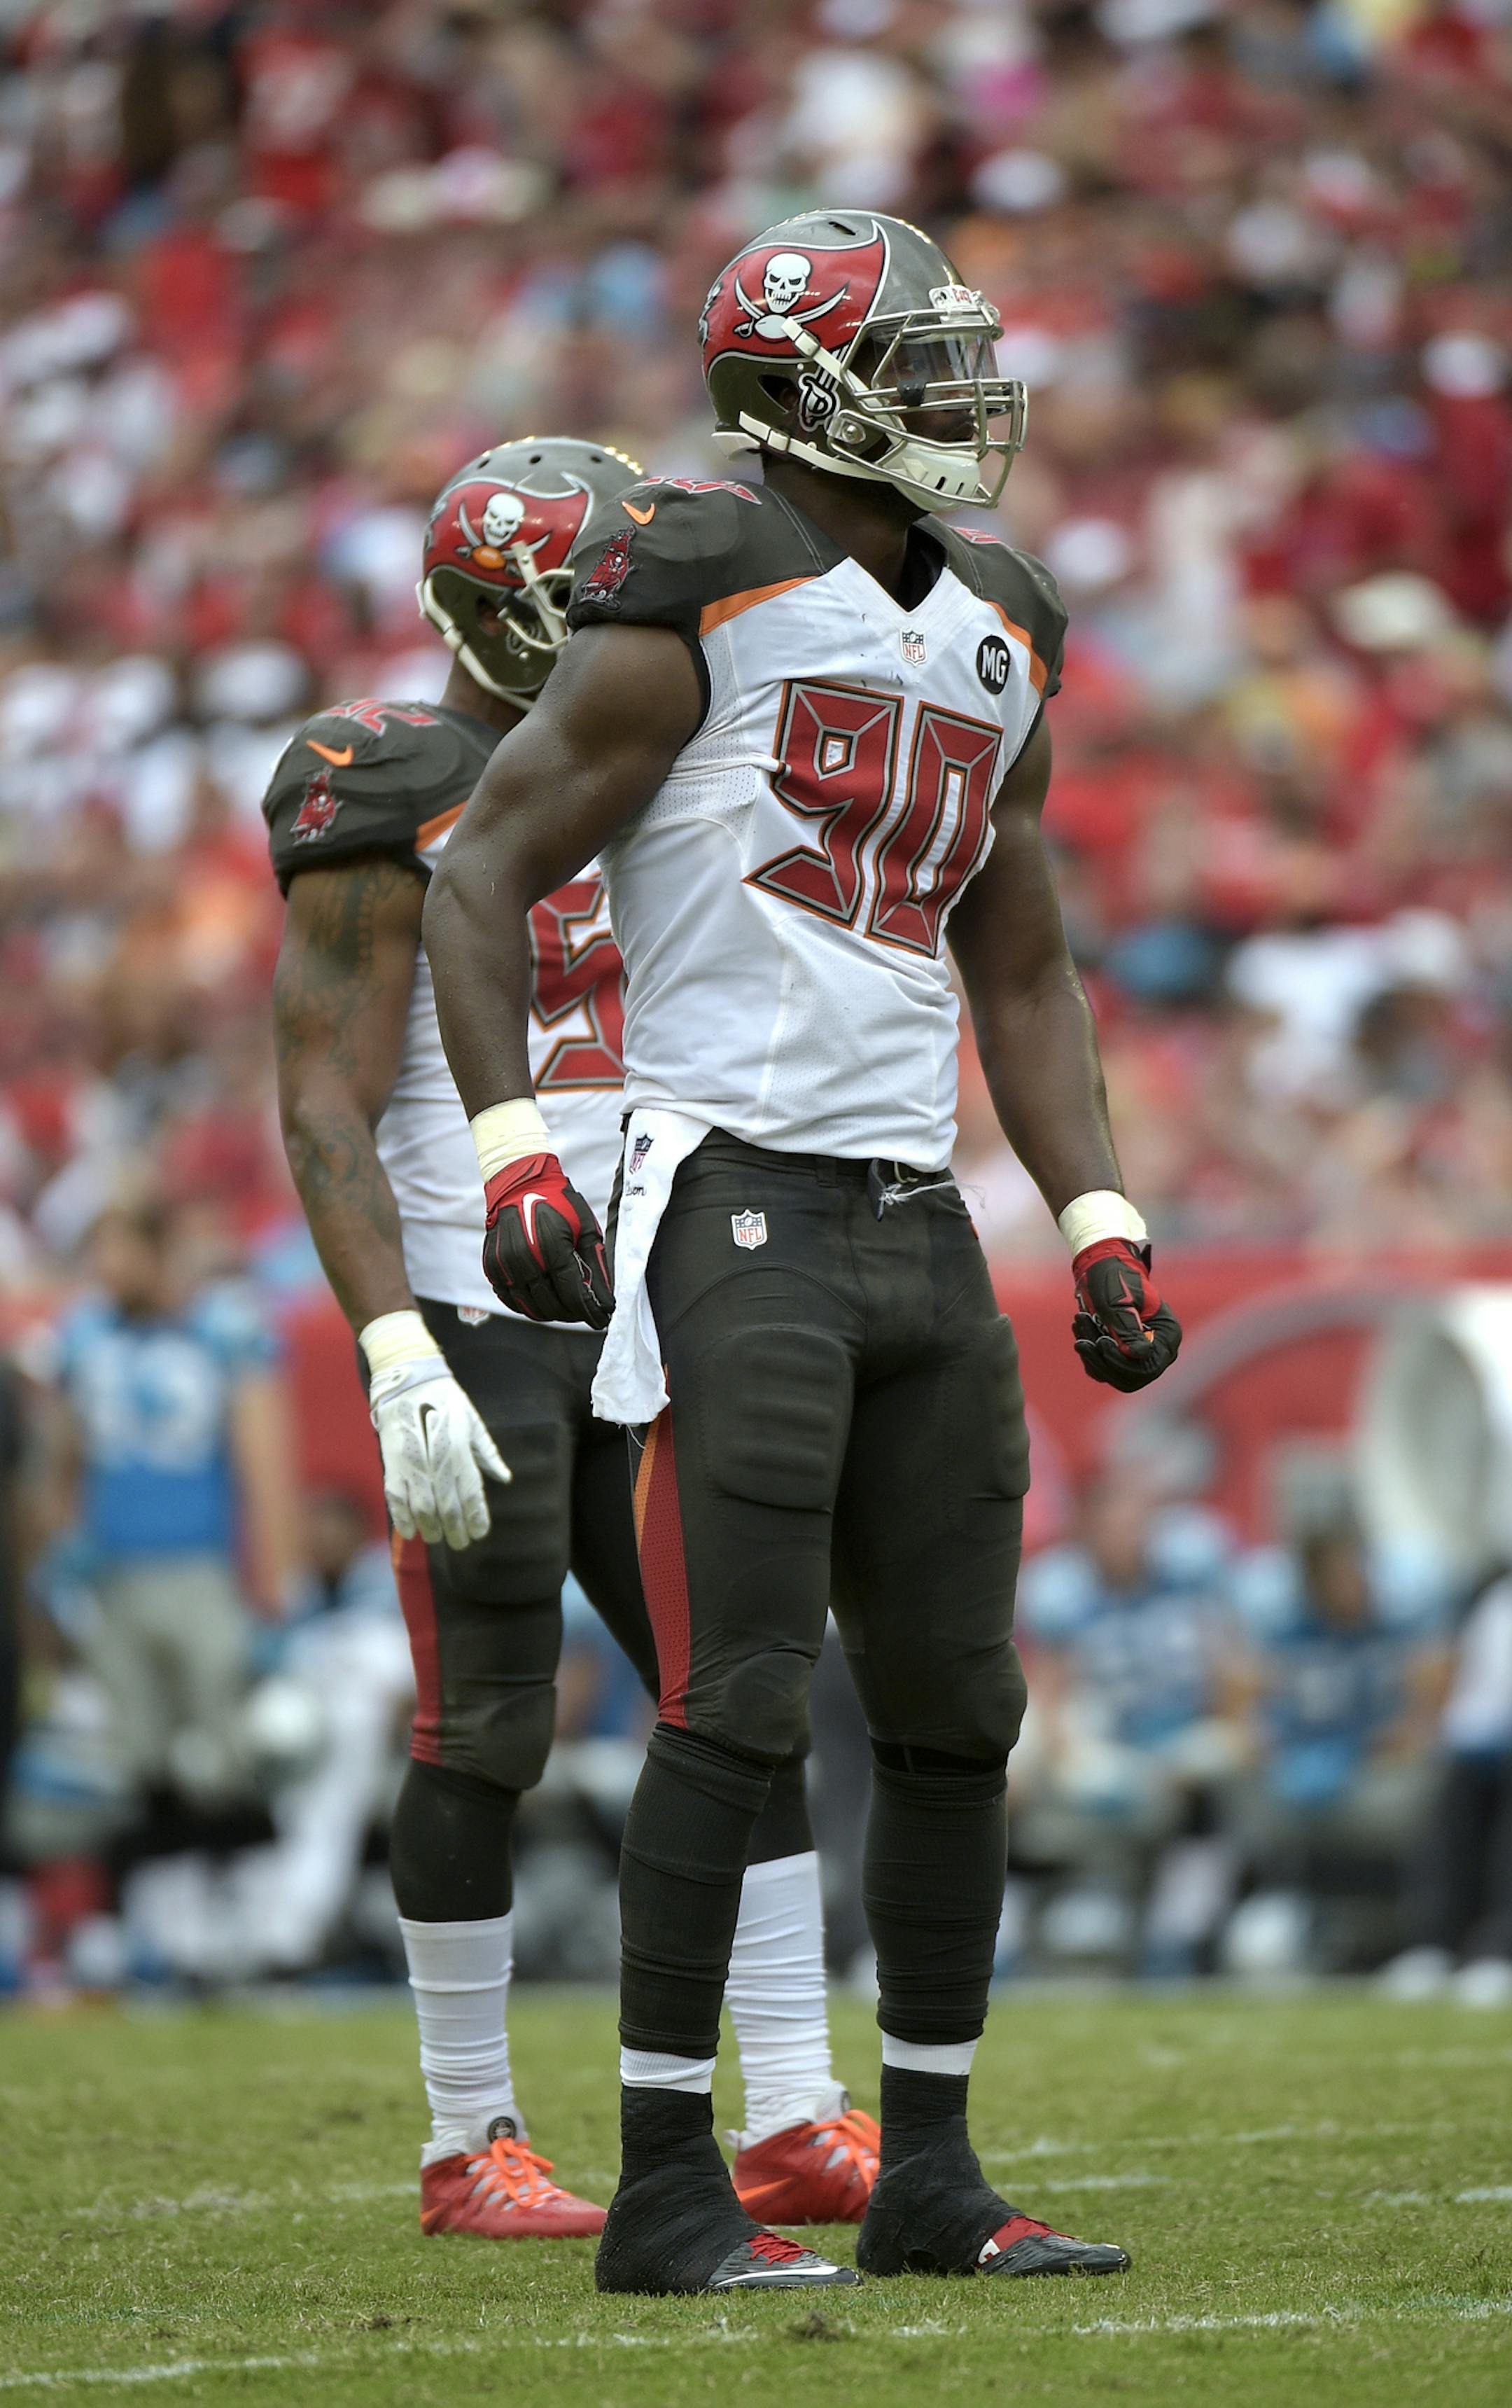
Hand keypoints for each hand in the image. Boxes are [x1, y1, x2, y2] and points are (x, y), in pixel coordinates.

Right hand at [369, 1357, 511, 1548]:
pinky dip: (402, 1516)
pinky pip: (396, 1496)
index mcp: (461, 1449)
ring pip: (423, 1506)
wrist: (408, 1379)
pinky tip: (410, 1531)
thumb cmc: (446, 1400)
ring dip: (431, 1527)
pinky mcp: (391, 1461)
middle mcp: (438, 1460)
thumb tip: (505, 1477)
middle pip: (448, 1505)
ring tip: (437, 1538)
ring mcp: (413, 1462)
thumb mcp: (473, 1422)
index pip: (471, 1492)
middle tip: (460, 1544)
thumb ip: (486, 1453)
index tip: (479, 1534)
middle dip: (455, 1528)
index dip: (475, 1517)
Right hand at [482, 1152, 613, 1327]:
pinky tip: (545, 1300)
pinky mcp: (492, 1268)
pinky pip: (512, 1300)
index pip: (573, 1294)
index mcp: (551, 1246)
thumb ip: (596, 1266)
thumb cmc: (557, 1202)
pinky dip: (530, 1307)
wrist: (520, 1184)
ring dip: (554, 1313)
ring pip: (532, 1308)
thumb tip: (606, 1301)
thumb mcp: (585, 1227)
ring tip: (568, 1308)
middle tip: (587, 1311)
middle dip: (575, 1314)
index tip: (603, 1318)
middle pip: (553, 1305)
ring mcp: (504, 1265)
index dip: (591, 1311)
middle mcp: (524, 1258)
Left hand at [1072, 1238, 1181, 1391]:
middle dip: (1102, 1359)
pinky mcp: (1121, 1356)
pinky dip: (1088, 1353)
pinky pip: (1102, 1369)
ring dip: (1090, 1355)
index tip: (1100, 1342)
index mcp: (1167, 1336)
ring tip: (1080, 1322)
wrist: (1102, 1269)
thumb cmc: (1114, 1279)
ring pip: (1113, 1375)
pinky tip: (1081, 1328)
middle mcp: (1157, 1350)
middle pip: (1130, 1378)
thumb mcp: (1119, 1301)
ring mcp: (1139, 1355)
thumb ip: (1128, 1328)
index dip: (1122, 1362)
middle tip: (1081, 1339)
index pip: (1148, 1367)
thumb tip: (1138, 1355)